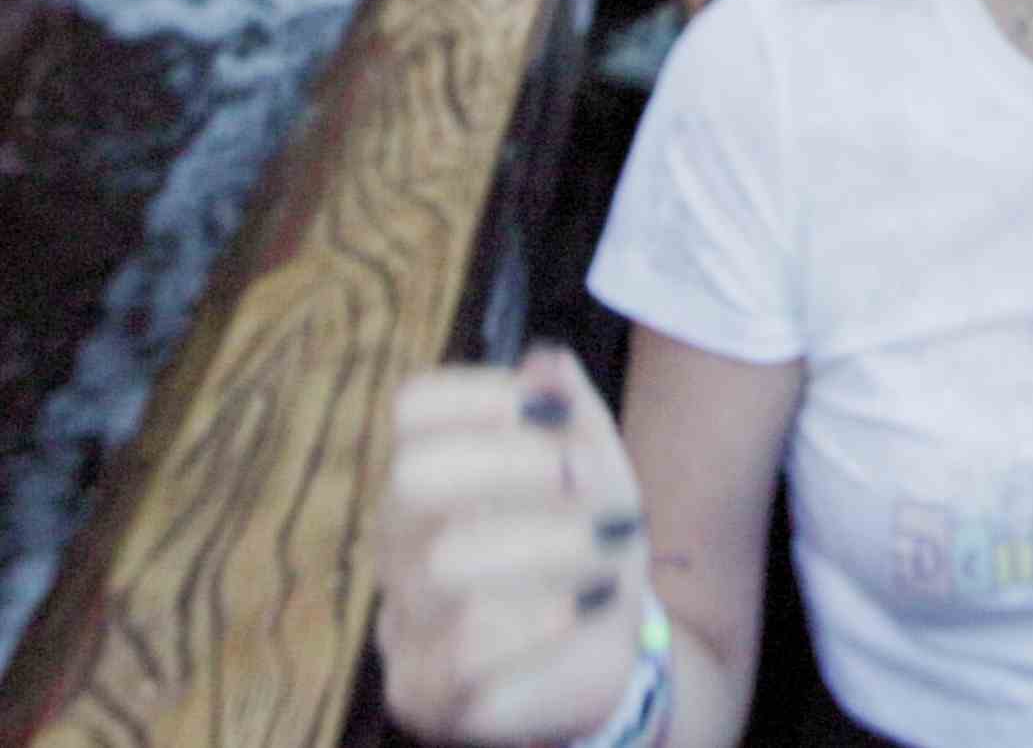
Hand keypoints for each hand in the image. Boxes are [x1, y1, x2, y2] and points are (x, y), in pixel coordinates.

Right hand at [375, 347, 652, 745]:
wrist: (611, 647)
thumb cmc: (588, 543)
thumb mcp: (596, 466)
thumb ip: (570, 409)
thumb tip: (545, 362)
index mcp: (433, 474)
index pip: (414, 409)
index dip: (484, 396)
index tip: (553, 410)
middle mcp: (401, 543)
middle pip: (413, 478)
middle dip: (513, 465)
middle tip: (580, 475)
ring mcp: (401, 620)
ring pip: (446, 565)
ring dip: (551, 547)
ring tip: (606, 551)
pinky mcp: (421, 692)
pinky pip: (465, 652)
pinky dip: (543, 622)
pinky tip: (584, 610)